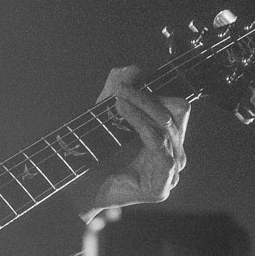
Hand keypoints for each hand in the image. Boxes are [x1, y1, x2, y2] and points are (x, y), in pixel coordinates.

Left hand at [73, 65, 190, 221]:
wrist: (76, 188)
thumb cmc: (92, 155)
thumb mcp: (105, 114)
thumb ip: (118, 88)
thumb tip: (135, 68)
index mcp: (167, 141)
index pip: (178, 108)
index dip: (155, 92)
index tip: (126, 85)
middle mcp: (174, 156)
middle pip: (176, 113)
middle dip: (147, 97)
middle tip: (120, 88)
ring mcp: (171, 173)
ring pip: (167, 127)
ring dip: (142, 107)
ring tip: (117, 99)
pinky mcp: (163, 186)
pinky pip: (159, 145)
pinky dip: (140, 124)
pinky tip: (122, 112)